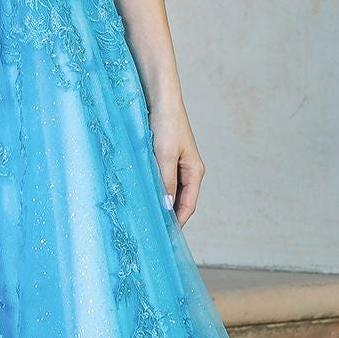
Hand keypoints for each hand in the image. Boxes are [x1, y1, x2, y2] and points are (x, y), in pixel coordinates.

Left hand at [149, 102, 204, 226]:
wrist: (161, 99)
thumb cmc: (166, 124)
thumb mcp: (164, 155)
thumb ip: (165, 181)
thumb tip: (166, 207)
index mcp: (194, 172)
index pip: (188, 205)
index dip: (177, 222)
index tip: (166, 238)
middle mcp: (188, 171)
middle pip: (180, 201)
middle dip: (168, 216)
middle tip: (153, 232)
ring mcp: (177, 165)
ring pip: (170, 192)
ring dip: (160, 204)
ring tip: (147, 218)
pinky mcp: (166, 159)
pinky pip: (162, 181)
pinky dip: (155, 191)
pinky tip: (144, 197)